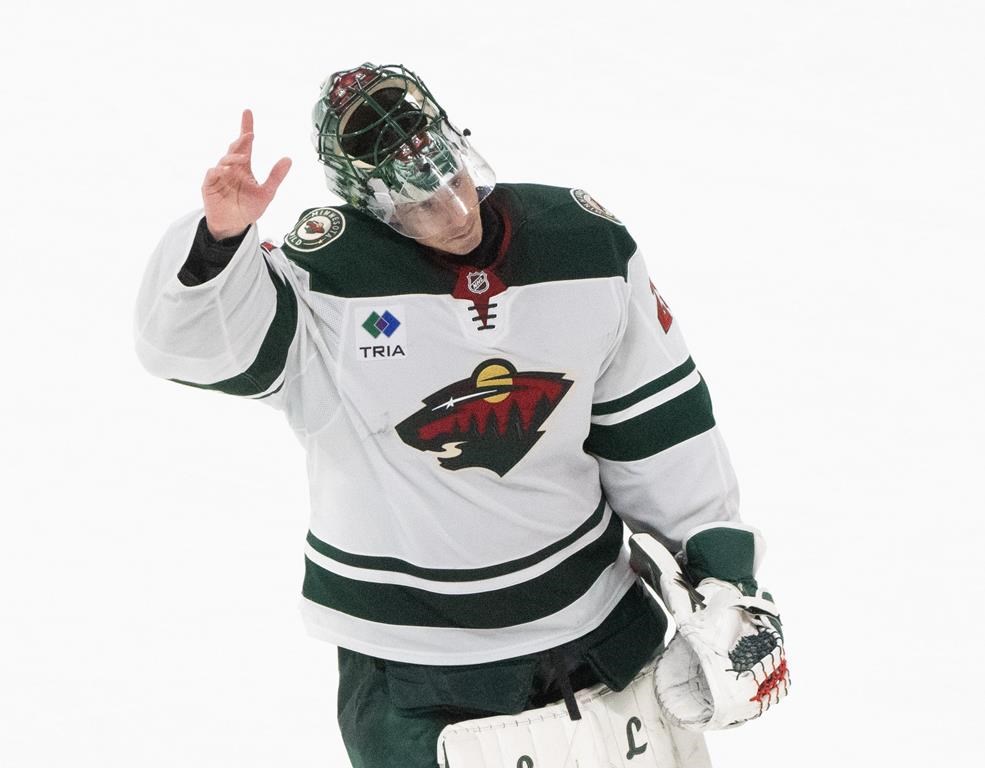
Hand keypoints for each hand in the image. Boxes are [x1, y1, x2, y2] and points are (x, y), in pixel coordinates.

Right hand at [201, 109, 291, 239]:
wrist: (234, 226)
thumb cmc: (248, 209)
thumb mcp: (267, 193)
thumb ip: (276, 176)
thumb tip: (288, 159)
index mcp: (244, 167)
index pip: (245, 144)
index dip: (245, 127)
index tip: (248, 112)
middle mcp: (231, 168)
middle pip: (235, 148)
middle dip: (241, 140)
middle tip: (250, 134)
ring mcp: (219, 175)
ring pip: (224, 160)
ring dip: (233, 157)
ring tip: (243, 157)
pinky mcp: (209, 185)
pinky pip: (212, 174)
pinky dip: (219, 171)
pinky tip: (227, 171)